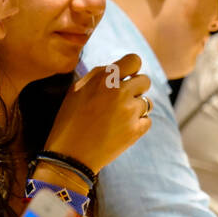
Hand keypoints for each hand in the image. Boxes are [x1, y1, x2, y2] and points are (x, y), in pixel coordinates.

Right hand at [44, 53, 151, 173]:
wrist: (70, 156)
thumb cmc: (70, 121)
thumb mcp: (77, 90)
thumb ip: (100, 75)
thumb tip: (120, 67)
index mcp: (104, 79)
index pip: (134, 60)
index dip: (132, 69)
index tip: (127, 77)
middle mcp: (119, 92)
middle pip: (145, 81)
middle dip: (136, 89)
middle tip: (121, 100)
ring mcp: (129, 112)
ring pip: (147, 102)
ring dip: (136, 108)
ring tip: (117, 118)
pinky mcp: (136, 130)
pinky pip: (147, 120)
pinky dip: (138, 124)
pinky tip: (121, 129)